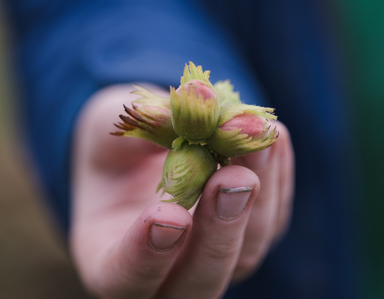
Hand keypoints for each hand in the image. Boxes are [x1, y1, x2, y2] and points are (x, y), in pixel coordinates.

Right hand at [69, 84, 293, 298]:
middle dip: (220, 233)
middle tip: (233, 180)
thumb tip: (193, 104)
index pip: (124, 279)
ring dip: (258, 199)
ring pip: (245, 256)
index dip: (146, 256)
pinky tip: (272, 136)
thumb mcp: (108, 124)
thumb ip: (139, 124)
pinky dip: (276, 179)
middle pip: (198, 283)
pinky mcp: (251, 234)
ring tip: (258, 142)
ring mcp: (213, 259)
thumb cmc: (114, 142)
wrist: (143, 148)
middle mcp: (164, 274)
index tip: (168, 215)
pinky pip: (272, 221)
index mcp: (108, 259)